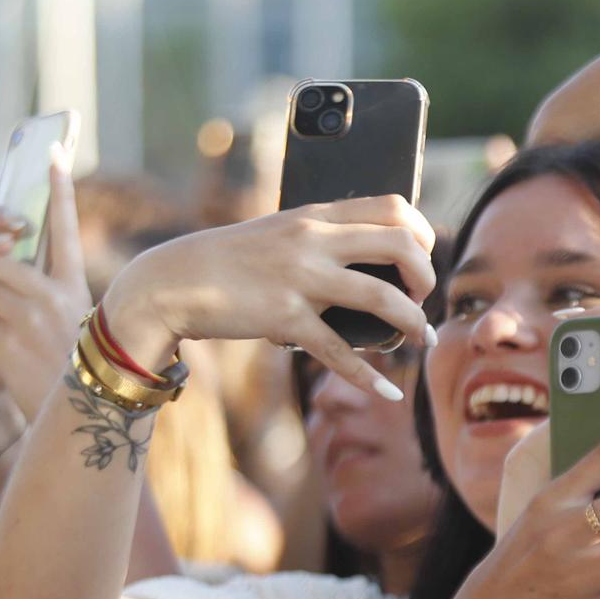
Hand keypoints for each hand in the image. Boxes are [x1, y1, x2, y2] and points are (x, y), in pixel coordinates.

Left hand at [0, 152, 90, 456]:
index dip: (59, 194)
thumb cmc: (84, 379)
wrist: (85, 418)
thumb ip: (52, 302)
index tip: (53, 157)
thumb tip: (20, 280)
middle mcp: (56, 297)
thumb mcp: (79, 333)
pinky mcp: (6, 338)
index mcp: (77, 292)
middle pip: (1, 262)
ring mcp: (31, 316)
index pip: (65, 231)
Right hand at [100, 195, 437, 401]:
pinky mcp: (284, 318)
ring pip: (382, 297)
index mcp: (317, 215)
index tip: (423, 260)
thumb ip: (326, 237)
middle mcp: (314, 240)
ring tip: (423, 339)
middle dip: (427, 277)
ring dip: (414, 323)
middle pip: (402, 246)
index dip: (423, 234)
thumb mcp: (282, 233)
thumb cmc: (233, 261)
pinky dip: (368, 377)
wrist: (172, 281)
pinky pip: (338, 351)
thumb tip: (377, 258)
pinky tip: (386, 392)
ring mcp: (300, 278)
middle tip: (423, 301)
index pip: (393, 207)